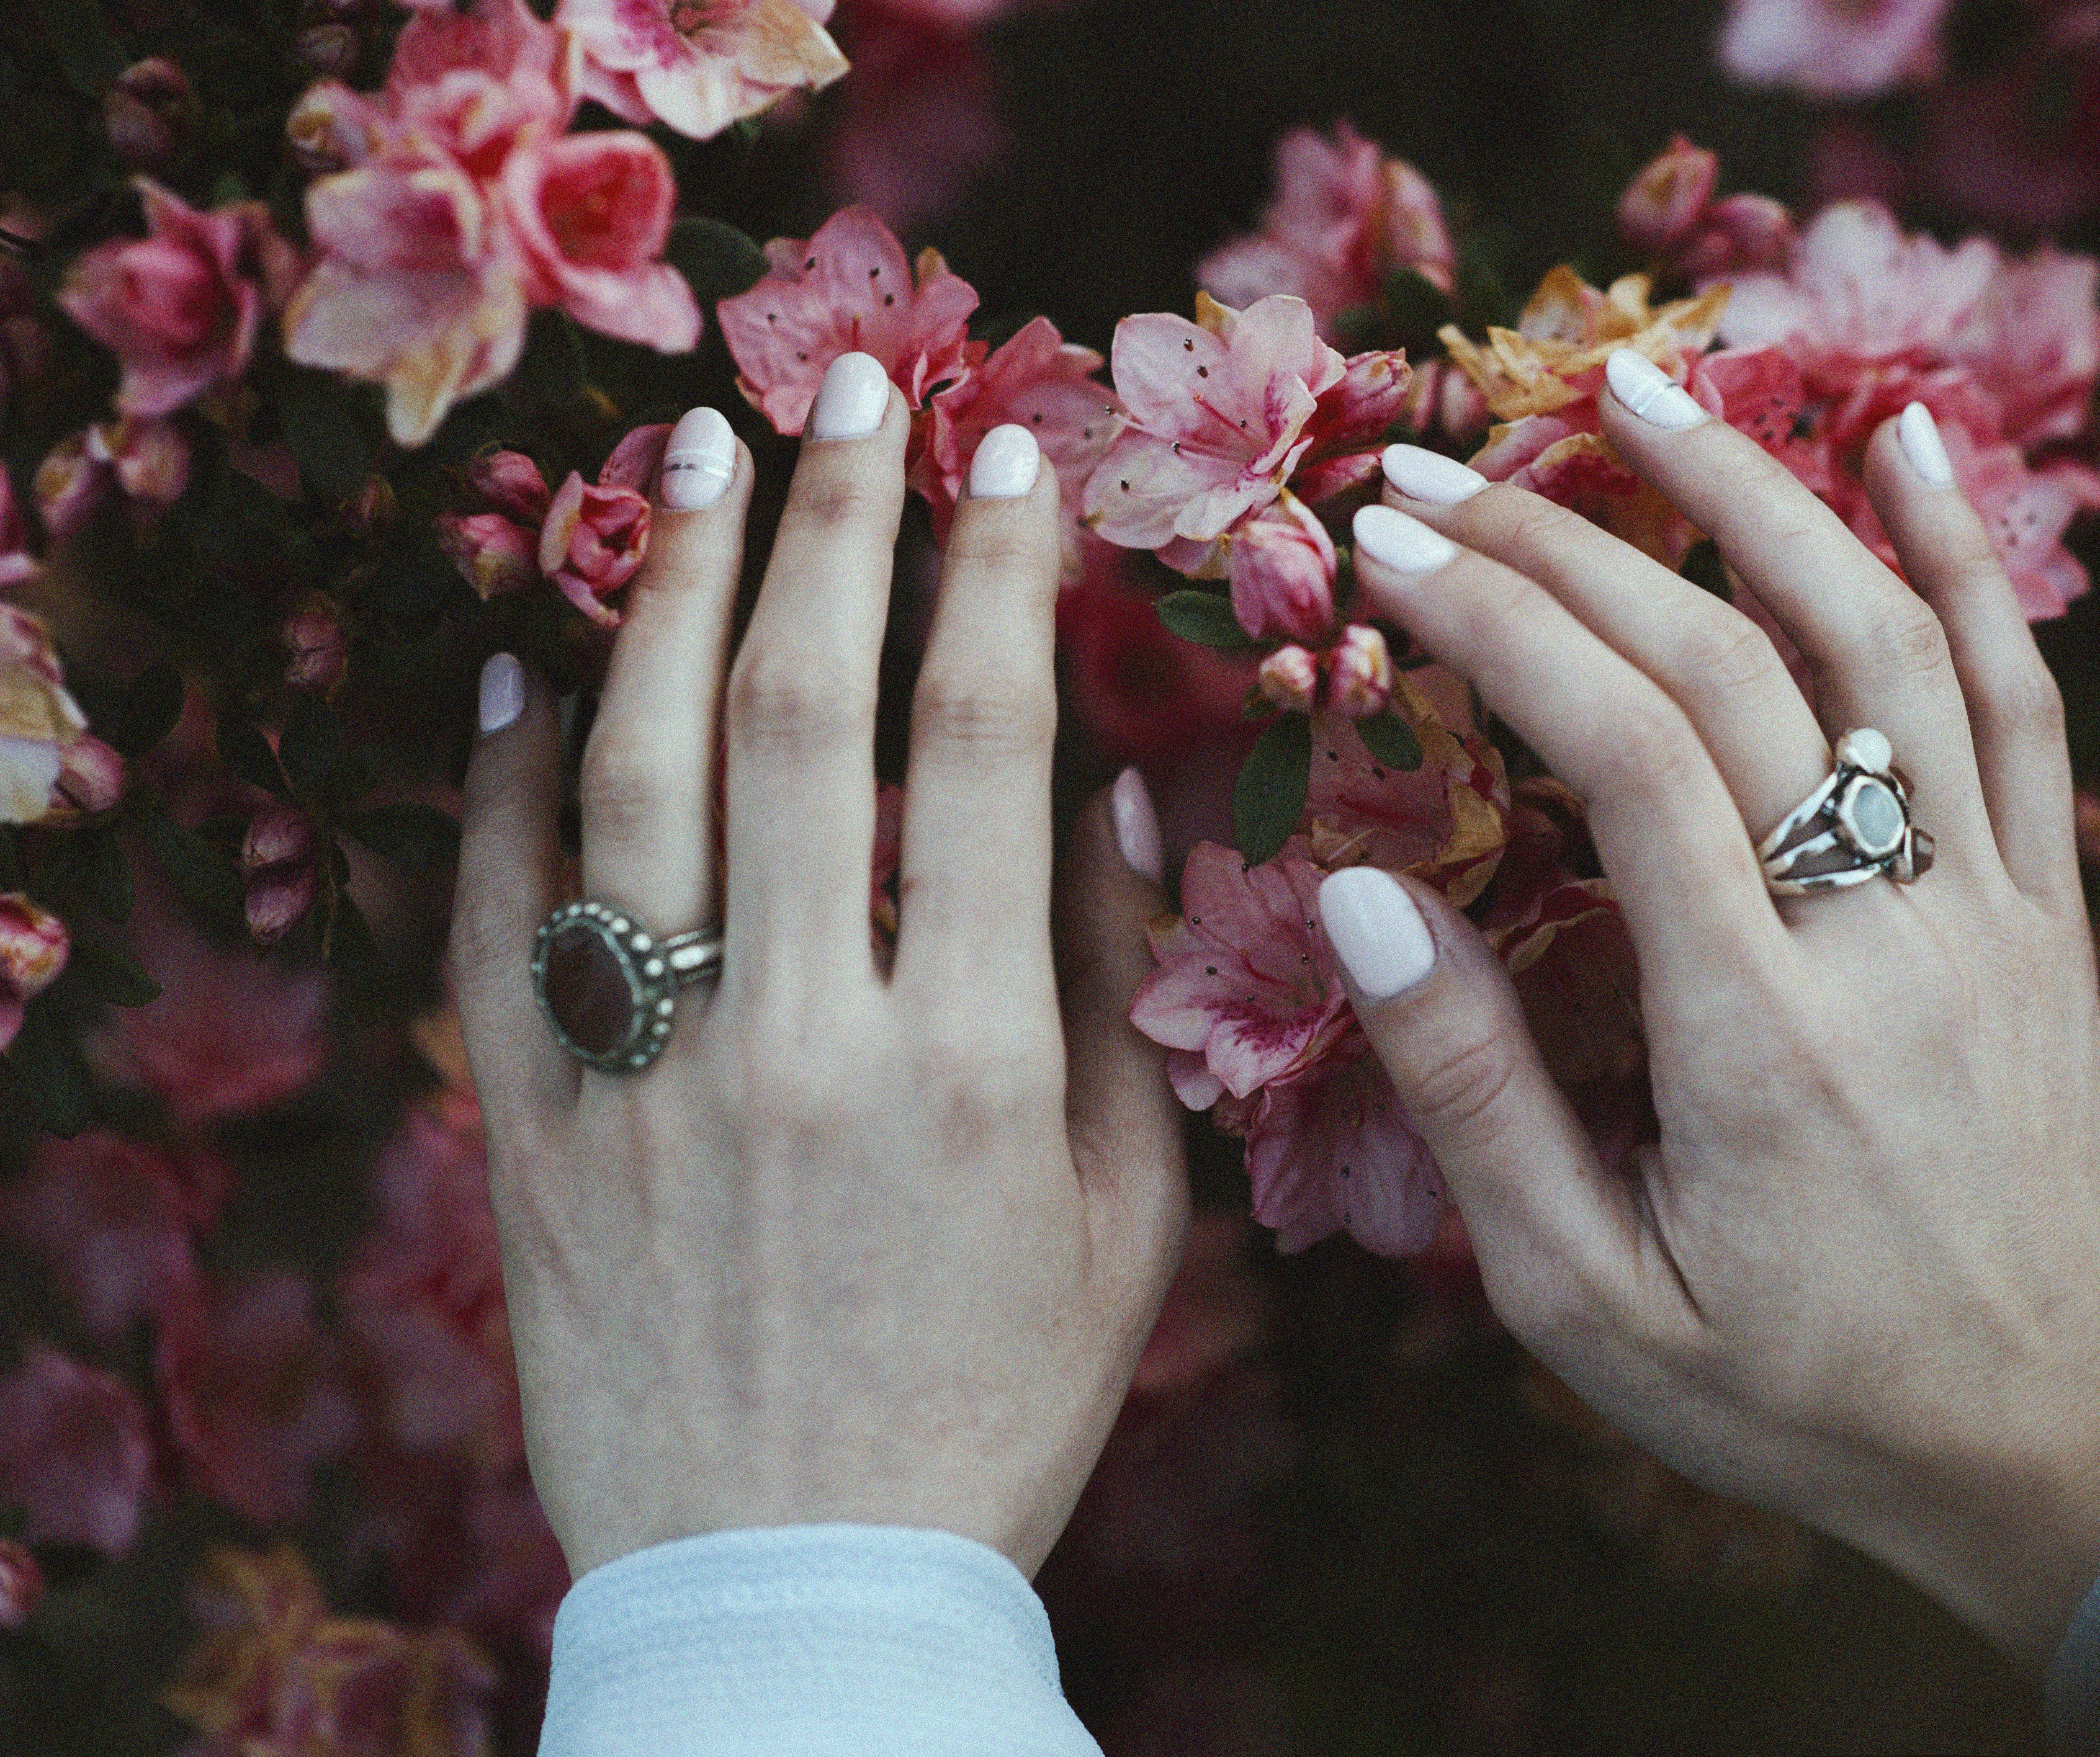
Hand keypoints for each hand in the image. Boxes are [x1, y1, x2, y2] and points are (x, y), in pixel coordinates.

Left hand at [448, 354, 1187, 1579]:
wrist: (796, 1583)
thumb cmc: (999, 1401)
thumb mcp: (1125, 1218)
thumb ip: (1116, 995)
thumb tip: (1104, 787)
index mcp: (972, 1059)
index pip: (984, 747)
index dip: (999, 575)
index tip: (1012, 456)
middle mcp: (799, 1040)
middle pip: (797, 714)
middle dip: (829, 522)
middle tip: (847, 383)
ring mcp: (644, 1078)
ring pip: (628, 777)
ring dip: (661, 592)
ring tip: (686, 455)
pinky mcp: (530, 1130)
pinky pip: (493, 917)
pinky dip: (498, 777)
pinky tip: (525, 659)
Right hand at [1331, 356, 2099, 1670]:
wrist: (2051, 1449)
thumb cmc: (1799, 1392)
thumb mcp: (1589, 1303)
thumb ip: (1475, 1103)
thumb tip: (1366, 906)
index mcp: (1757, 1039)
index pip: (1625, 755)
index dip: (1501, 621)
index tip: (1390, 545)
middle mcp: (1889, 939)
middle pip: (1731, 670)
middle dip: (1570, 546)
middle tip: (1439, 477)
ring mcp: (1991, 909)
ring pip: (1886, 643)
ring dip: (1759, 493)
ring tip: (1642, 387)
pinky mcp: (2050, 911)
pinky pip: (2023, 703)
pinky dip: (1969, 559)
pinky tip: (1907, 444)